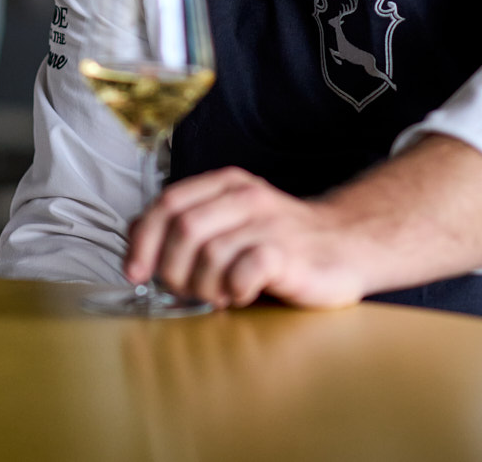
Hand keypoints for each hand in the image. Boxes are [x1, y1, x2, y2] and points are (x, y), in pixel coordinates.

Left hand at [124, 167, 367, 309]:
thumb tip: (135, 235)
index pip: (168, 203)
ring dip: (203, 286)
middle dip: (172, 269)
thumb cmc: (279, 239)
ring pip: (209, 254)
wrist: (347, 245)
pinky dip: (234, 290)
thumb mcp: (231, 219)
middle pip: (183, 230)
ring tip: (219, 295)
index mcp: (226, 185)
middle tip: (185, 291)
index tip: (136, 273)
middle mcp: (246, 198)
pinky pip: (243, 271)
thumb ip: (188, 221)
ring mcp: (268, 224)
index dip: (143, 240)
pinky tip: (242, 295)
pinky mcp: (288, 254)